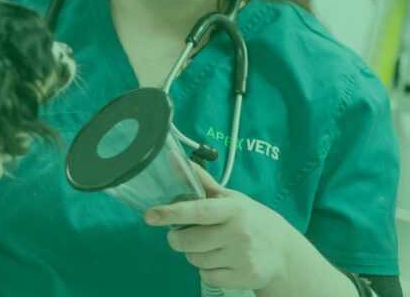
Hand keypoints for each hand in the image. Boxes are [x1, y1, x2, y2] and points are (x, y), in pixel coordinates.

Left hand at [144, 163, 295, 290]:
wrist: (284, 253)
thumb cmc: (251, 220)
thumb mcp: (232, 199)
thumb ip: (201, 182)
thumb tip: (173, 158)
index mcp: (234, 209)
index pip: (198, 211)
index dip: (171, 213)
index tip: (150, 215)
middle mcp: (239, 233)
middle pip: (189, 241)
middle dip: (178, 239)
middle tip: (183, 234)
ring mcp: (242, 257)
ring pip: (195, 259)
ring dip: (194, 254)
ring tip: (209, 246)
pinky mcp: (244, 277)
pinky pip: (207, 276)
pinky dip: (206, 270)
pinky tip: (220, 261)